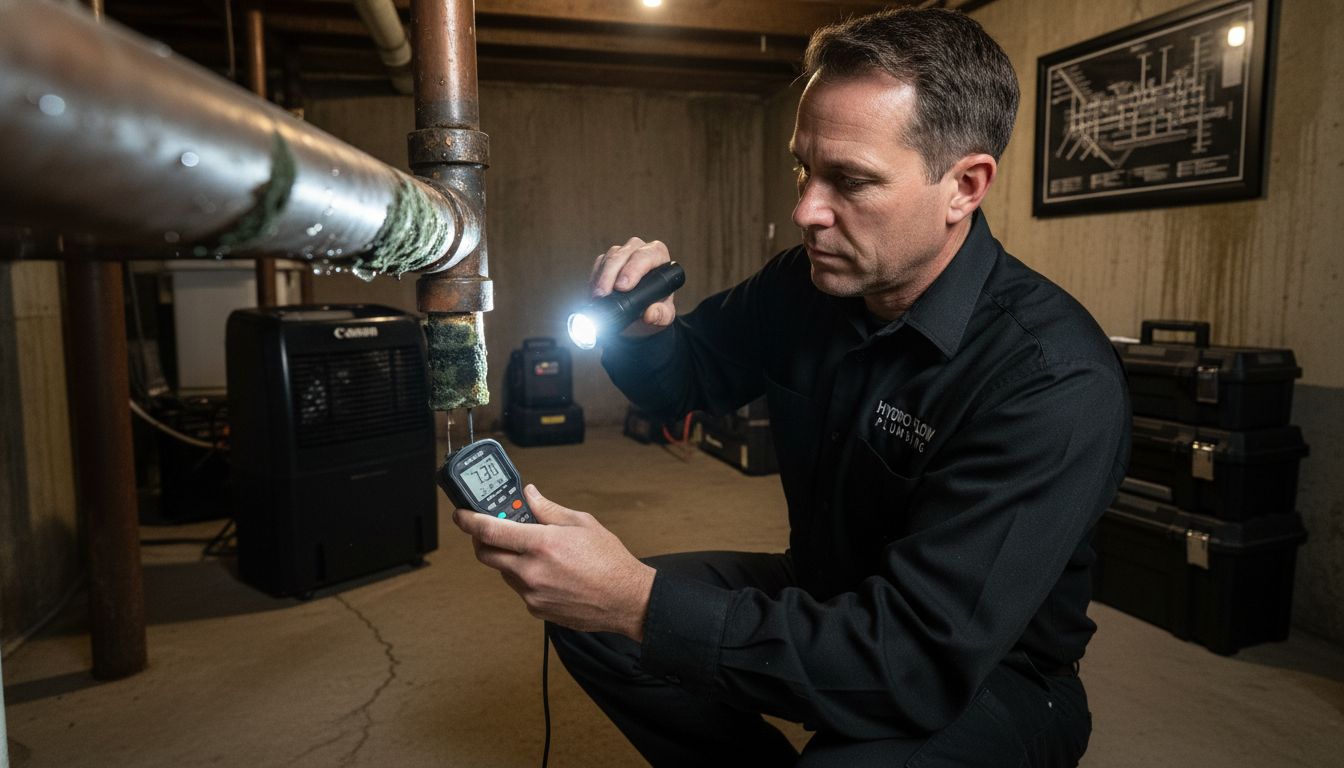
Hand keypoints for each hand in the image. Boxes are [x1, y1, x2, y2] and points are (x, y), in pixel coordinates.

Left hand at [452, 485, 655, 640]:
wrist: (626, 600)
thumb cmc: (609, 561)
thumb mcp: (581, 523)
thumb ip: (549, 509)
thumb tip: (530, 495)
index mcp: (542, 543)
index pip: (490, 530)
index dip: (468, 521)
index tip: (460, 514)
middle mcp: (531, 570)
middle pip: (486, 554)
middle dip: (482, 539)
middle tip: (492, 529)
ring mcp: (532, 593)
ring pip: (503, 571)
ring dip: (508, 558)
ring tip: (534, 551)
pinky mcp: (536, 610)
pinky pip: (519, 588)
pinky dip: (524, 576)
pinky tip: (548, 572)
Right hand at [589, 237, 677, 337]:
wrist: (639, 316)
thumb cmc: (655, 308)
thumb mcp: (663, 316)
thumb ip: (661, 315)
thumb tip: (651, 313)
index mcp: (659, 258)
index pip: (648, 255)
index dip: (634, 268)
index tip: (622, 287)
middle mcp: (641, 251)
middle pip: (625, 252)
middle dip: (612, 273)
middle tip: (604, 293)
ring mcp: (623, 253)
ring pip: (610, 257)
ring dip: (602, 276)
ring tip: (598, 295)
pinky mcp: (608, 260)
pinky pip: (599, 263)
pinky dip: (595, 278)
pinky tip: (595, 292)